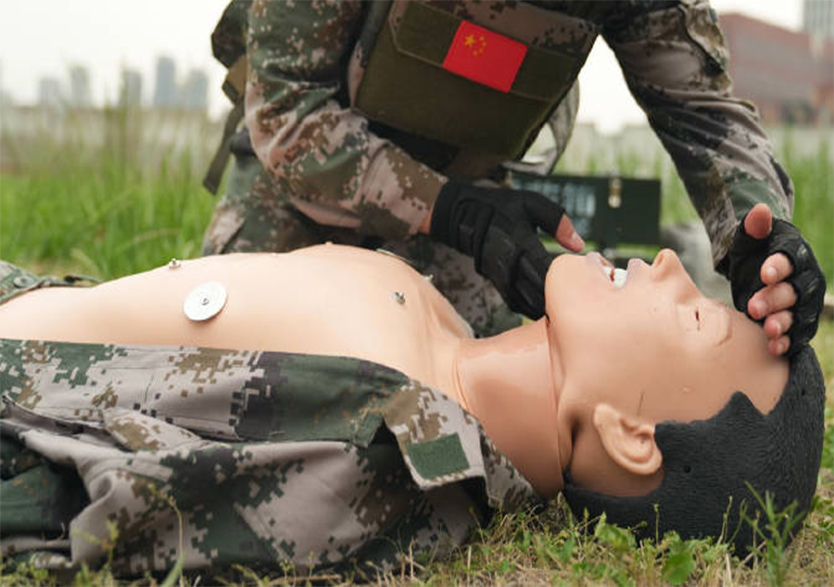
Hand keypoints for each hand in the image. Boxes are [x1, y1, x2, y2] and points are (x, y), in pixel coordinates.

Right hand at [428, 179, 583, 318]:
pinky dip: (530, 308)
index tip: (581, 278)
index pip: (546, 268)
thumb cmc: (502, 208)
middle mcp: (509, 264)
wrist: (466, 218)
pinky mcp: (497, 284)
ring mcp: (501, 276)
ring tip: (564, 306)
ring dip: (544, 306)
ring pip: (527, 301)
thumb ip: (558, 221)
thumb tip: (578, 245)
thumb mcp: (531, 203)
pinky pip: (515, 303)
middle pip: (538, 290)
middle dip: (558, 296)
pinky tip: (544, 308)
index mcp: (521, 242)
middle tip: (578, 297)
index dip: (564, 277)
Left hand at [725, 203, 825, 355]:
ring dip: (783, 323)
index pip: (789, 260)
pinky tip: (774, 347)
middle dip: (774, 299)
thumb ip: (754, 227)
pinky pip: (796, 334)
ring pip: (796, 315)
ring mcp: (803, 303)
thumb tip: (759, 210)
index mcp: (795, 255)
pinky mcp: (798, 322)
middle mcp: (805, 279)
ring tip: (767, 330)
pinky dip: (786, 342)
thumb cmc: (754, 252)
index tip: (764, 273)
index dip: (778, 267)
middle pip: (793, 291)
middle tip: (753, 307)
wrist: (757, 272)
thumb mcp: (749, 239)